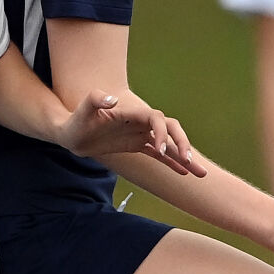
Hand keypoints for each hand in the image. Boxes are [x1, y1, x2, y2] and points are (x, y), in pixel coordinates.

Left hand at [59, 90, 207, 176]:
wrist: (71, 133)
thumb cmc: (77, 120)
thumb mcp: (83, 109)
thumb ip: (95, 99)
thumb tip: (111, 99)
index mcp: (133, 112)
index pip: (157, 119)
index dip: (162, 133)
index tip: (161, 150)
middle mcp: (141, 122)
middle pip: (171, 129)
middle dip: (182, 144)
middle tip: (190, 160)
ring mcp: (141, 134)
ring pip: (169, 145)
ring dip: (184, 157)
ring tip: (201, 174)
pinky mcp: (137, 145)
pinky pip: (159, 155)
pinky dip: (171, 164)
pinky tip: (183, 174)